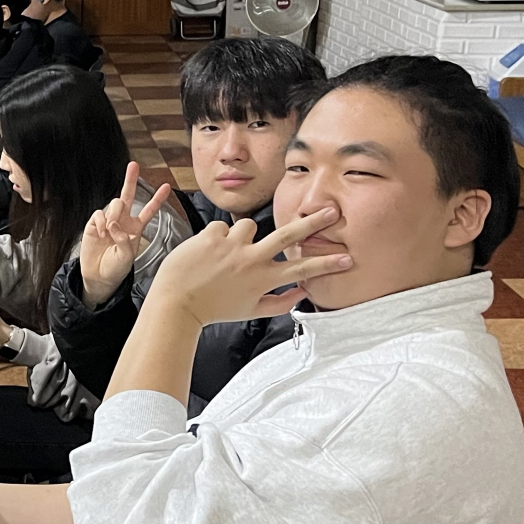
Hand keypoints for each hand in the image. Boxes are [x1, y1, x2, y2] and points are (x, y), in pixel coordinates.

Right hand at [78, 163, 174, 305]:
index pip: (149, 210)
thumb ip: (125, 239)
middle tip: (133, 165)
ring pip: (114, 204)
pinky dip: (102, 222)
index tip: (167, 186)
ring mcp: (108, 221)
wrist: (99, 277)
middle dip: (131, 180)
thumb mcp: (128, 257)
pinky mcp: (94, 224)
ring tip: (110, 231)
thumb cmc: (117, 269)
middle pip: (128, 195)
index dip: (157, 199)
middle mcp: (123, 221)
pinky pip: (99, 214)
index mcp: (136, 228)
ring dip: (114, 215)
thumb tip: (114, 224)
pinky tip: (102, 233)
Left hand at [146, 207, 353, 326]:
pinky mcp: (211, 235)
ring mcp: (231, 246)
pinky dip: (217, 238)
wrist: (176, 303)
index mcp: (262, 279)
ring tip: (226, 255)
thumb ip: (279, 303)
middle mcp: (250, 260)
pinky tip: (207, 253)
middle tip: (330, 211)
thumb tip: (303, 293)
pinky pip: (222, 226)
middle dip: (312, 222)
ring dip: (242, 237)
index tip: (348, 259)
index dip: (326, 264)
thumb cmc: (214, 308)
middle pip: (288, 235)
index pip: (302, 269)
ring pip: (249, 226)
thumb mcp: (250, 311)